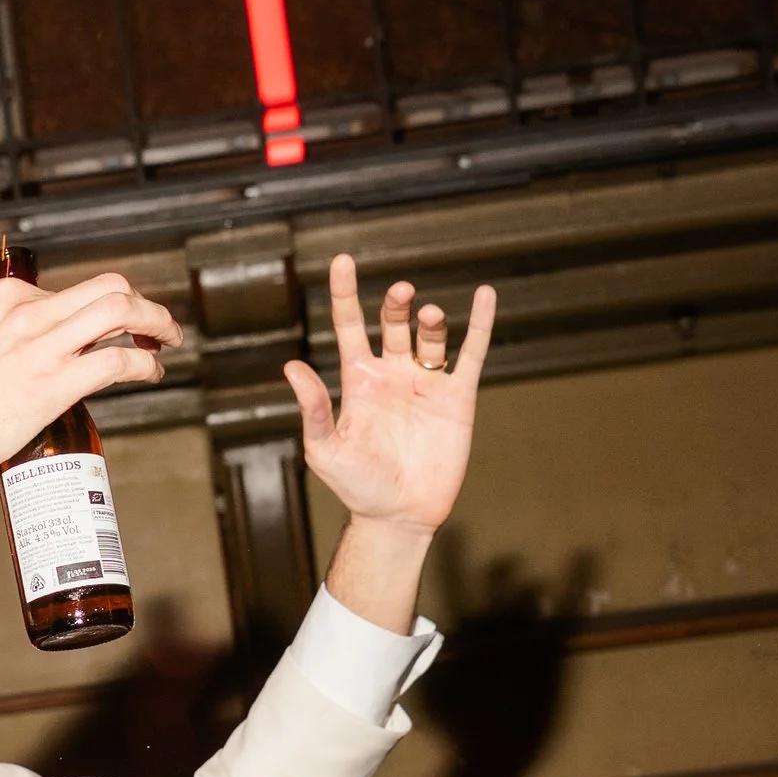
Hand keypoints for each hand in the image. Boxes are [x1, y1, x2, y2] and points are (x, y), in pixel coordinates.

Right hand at [0, 266, 178, 542]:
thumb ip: (0, 339)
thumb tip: (26, 352)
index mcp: (3, 300)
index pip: (71, 289)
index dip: (103, 306)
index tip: (113, 323)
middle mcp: (27, 315)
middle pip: (107, 287)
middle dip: (143, 304)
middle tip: (158, 323)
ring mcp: (43, 347)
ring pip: (121, 311)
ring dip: (156, 323)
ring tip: (166, 340)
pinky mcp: (54, 384)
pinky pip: (117, 361)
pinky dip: (145, 363)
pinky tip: (150, 372)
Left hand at [290, 257, 493, 633]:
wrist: (399, 516)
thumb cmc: (356, 485)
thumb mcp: (326, 449)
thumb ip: (314, 409)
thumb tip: (292, 368)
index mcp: (358, 379)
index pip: (350, 325)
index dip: (346, 293)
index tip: (343, 260)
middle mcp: (391, 373)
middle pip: (394, 323)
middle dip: (396, 303)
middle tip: (401, 291)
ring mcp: (425, 383)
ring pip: (430, 336)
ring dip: (430, 320)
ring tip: (429, 315)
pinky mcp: (457, 398)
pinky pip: (472, 354)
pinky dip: (480, 324)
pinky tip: (485, 295)